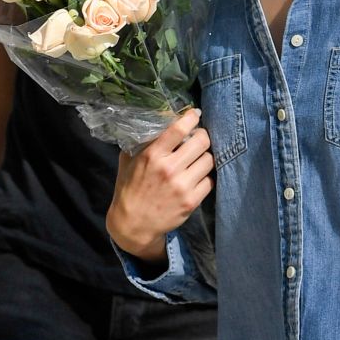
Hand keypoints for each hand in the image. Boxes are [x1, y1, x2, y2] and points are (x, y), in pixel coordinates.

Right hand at [106, 107, 212, 263]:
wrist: (133, 224)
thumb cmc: (130, 189)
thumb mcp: (129, 161)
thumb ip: (143, 142)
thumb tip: (160, 121)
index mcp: (152, 155)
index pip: (179, 129)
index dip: (191, 118)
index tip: (195, 114)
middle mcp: (169, 169)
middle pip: (202, 141)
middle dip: (203, 136)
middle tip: (199, 139)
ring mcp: (182, 186)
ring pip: (209, 160)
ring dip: (204, 157)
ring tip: (197, 160)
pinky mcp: (191, 202)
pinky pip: (210, 181)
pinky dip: (205, 177)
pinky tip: (197, 177)